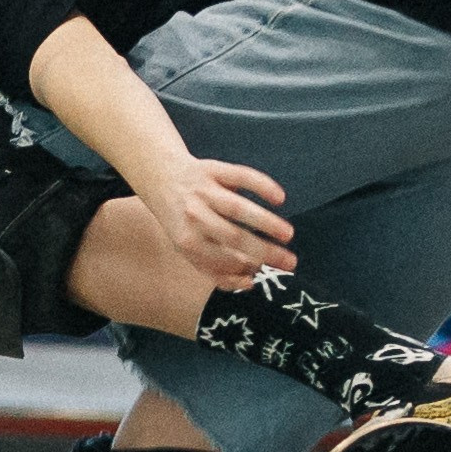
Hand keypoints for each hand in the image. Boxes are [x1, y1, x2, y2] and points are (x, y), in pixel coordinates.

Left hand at [146, 160, 294, 287]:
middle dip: (263, 251)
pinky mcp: (213, 168)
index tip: (265, 272)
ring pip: (237, 208)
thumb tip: (249, 283)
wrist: (160, 177)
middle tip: (290, 261)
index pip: (219, 259)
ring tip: (288, 234)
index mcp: (186, 240)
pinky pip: (240, 176)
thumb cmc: (183, 220)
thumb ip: (214, 269)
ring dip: (266, 222)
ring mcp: (203, 190)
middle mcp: (193, 215)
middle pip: (233, 237)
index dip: (242, 268)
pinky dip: (262, 186)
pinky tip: (280, 199)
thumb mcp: (188, 247)